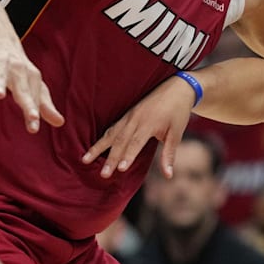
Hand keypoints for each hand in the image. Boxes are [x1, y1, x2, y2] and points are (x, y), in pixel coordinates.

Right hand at [0, 36, 63, 132]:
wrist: (1, 40)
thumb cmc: (18, 69)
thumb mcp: (32, 86)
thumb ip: (44, 106)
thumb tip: (60, 123)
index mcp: (32, 79)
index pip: (34, 99)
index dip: (34, 113)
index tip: (34, 128)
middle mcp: (19, 71)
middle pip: (23, 89)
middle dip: (28, 103)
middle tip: (32, 117)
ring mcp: (2, 64)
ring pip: (1, 76)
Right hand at [82, 74, 196, 177]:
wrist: (176, 88)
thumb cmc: (178, 112)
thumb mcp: (177, 133)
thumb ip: (169, 154)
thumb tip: (168, 175)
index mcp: (148, 124)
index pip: (136, 143)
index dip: (128, 156)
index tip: (120, 169)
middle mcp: (135, 120)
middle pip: (120, 141)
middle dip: (111, 159)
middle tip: (103, 175)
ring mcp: (128, 116)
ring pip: (111, 134)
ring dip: (98, 148)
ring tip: (85, 160)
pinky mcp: (126, 115)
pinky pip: (112, 128)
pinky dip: (102, 138)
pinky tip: (93, 148)